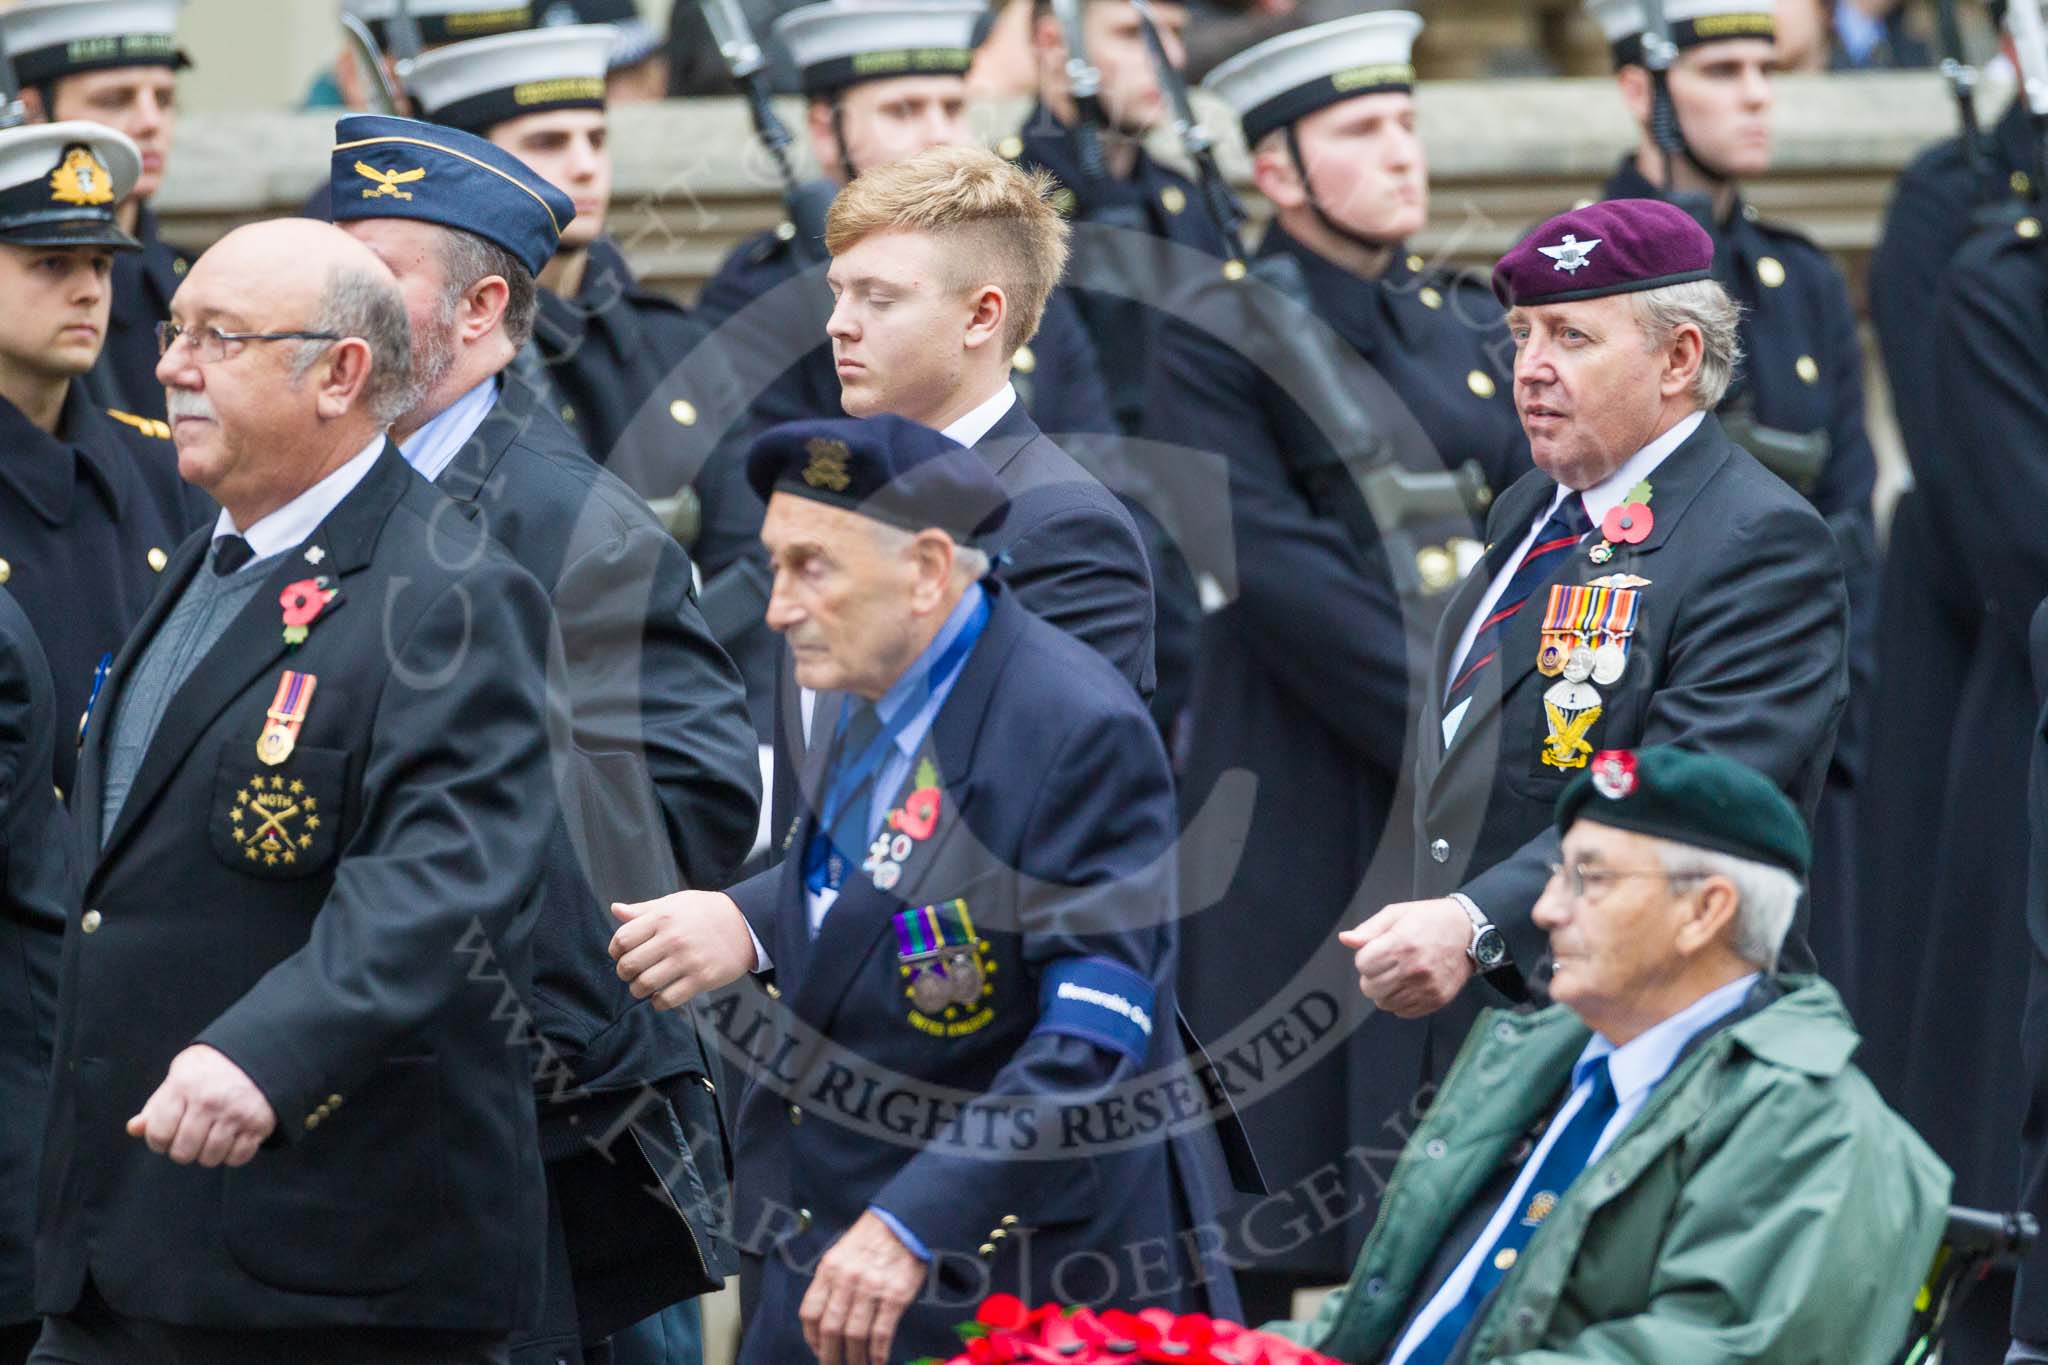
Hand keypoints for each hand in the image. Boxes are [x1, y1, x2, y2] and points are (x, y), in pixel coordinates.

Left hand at [127, 1044, 275, 1165]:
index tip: (166, 1135)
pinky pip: (237, 1158)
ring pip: (210, 1158)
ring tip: (210, 1137)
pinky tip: (230, 1139)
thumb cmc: (209, 1068)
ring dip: (207, 1154)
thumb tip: (134, 1129)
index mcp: (183, 1086)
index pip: (159, 1134)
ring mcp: (236, 1113)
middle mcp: (209, 1101)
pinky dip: (231, 1155)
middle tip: (190, 1137)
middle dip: (183, 1150)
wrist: (256, 1051)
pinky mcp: (258, 1123)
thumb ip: (156, 1105)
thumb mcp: (178, 1077)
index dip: (158, 1141)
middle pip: (183, 1152)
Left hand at [610, 890, 757, 1008]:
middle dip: (624, 973)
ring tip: (643, 986)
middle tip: (630, 974)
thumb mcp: (674, 902)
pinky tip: (660, 997)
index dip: (615, 951)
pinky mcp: (702, 979)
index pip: (623, 939)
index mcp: (663, 917)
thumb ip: (643, 909)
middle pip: (630, 965)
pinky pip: (668, 999)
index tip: (620, 955)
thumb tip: (615, 909)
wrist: (745, 923)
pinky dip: (658, 1003)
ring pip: (645, 985)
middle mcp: (673, 939)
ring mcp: (687, 960)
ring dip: (638, 990)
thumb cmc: (706, 911)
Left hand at [799, 1210, 925, 1364]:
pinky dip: (877, 1353)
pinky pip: (881, 1333)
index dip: (811, 1338)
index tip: (817, 1349)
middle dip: (829, 1355)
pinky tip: (876, 1362)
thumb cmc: (872, 1237)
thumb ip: (832, 1282)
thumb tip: (827, 1316)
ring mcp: (871, 1289)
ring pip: (855, 1335)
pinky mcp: (895, 1296)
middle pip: (830, 1329)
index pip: (810, 1312)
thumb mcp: (842, 1253)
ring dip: (854, 1358)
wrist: (904, 1221)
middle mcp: (846, 1281)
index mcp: (829, 1269)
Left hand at [1338, 897, 1476, 1017]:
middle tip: (1387, 964)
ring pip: (1384, 1003)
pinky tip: (1409, 985)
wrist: (1468, 933)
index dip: (1366, 957)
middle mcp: (1413, 969)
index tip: (1378, 950)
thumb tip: (1345, 939)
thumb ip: (1369, 929)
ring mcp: (1426, 988)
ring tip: (1399, 974)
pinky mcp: (1436, 1000)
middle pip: (1370, 988)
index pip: (1362, 965)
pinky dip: (1400, 1001)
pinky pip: (1402, 1012)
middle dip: (1372, 976)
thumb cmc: (1430, 920)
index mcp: (1401, 944)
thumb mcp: (1397, 913)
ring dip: (1385, 991)